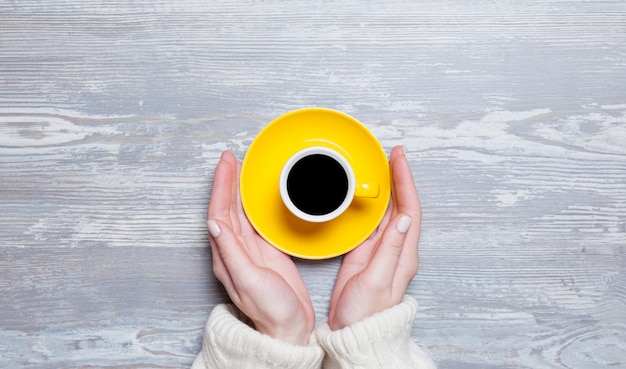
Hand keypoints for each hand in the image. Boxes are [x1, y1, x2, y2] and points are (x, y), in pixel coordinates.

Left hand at [207, 151, 314, 344]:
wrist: (290, 328)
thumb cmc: (271, 310)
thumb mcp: (250, 281)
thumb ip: (232, 252)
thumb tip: (214, 224)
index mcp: (227, 256)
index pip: (219, 213)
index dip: (222, 187)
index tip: (226, 165)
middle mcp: (234, 250)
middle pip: (227, 208)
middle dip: (228, 181)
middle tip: (232, 158)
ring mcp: (250, 251)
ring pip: (240, 212)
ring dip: (238, 189)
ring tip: (241, 168)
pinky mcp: (265, 252)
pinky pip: (254, 221)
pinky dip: (252, 203)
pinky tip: (256, 195)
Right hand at [328, 146, 421, 329]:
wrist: (353, 331)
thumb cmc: (366, 312)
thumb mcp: (378, 279)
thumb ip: (389, 249)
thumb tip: (403, 218)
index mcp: (403, 253)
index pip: (410, 208)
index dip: (406, 181)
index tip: (399, 158)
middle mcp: (396, 248)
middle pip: (402, 204)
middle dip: (398, 177)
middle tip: (391, 153)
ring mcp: (381, 250)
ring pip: (388, 210)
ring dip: (387, 187)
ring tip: (381, 166)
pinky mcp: (366, 253)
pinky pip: (372, 221)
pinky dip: (371, 203)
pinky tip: (366, 194)